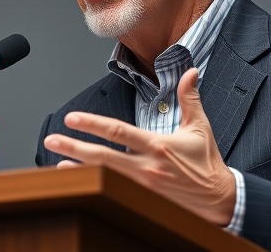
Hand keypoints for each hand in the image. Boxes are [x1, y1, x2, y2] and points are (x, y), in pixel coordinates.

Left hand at [43, 68, 235, 225]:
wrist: (218, 200)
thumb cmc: (206, 162)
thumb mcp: (200, 126)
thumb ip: (189, 97)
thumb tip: (190, 71)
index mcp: (157, 146)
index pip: (118, 132)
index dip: (92, 124)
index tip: (72, 118)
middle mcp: (146, 166)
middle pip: (102, 156)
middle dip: (74, 146)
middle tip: (52, 138)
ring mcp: (142, 185)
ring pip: (102, 174)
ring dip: (78, 166)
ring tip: (55, 159)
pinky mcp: (142, 198)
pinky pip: (111, 188)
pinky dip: (92, 182)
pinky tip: (77, 178)